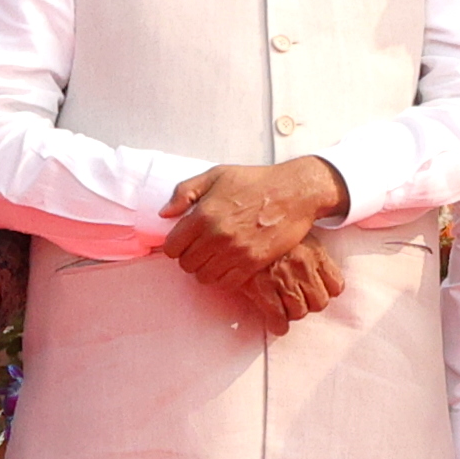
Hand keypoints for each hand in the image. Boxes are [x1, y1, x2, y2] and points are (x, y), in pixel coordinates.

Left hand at [169, 160, 347, 325]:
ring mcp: (235, 251)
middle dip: (191, 257)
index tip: (185, 241)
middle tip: (203, 249)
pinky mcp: (253, 262)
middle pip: (186, 264)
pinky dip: (225, 277)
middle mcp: (216, 235)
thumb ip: (185, 192)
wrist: (294, 192)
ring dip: (207, 269)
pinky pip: (227, 283)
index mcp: (203, 214)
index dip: (176, 246)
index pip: (172, 247)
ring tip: (216, 258)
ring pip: (204, 277)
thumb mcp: (217, 175)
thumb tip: (165, 213)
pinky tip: (230, 264)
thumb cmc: (256, 181)